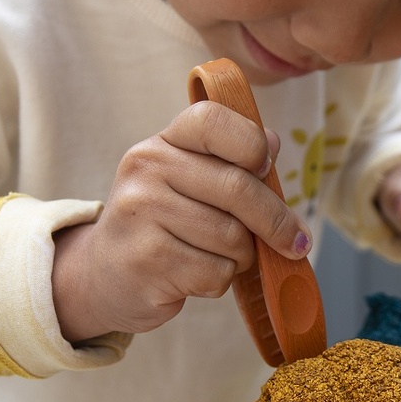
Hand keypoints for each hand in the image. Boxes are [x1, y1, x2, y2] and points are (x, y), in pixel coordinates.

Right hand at [51, 100, 312, 341]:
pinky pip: (216, 273)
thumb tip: (275, 142)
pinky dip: (221, 280)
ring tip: (222, 257)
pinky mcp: (146, 261)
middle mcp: (146, 169)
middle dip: (276, 221)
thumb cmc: (165, 224)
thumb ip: (232, 162)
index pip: (213, 121)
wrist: (104, 275)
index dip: (252, 144)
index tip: (268, 168)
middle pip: (238, 188)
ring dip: (243, 256)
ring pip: (231, 237)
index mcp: (163, 142)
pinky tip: (197, 276)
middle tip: (296, 242)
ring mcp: (142, 214)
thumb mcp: (190, 181)